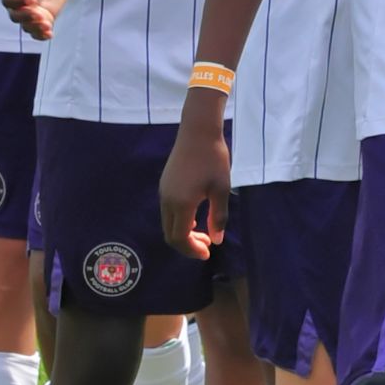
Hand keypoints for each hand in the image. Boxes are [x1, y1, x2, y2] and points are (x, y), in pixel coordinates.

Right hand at [1, 0, 70, 39]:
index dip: (18, 2)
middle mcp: (17, 2)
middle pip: (15, 16)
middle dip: (26, 17)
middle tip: (39, 13)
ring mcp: (30, 11)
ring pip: (26, 26)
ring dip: (35, 28)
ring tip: (46, 26)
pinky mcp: (43, 16)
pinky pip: (39, 30)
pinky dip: (42, 35)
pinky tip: (49, 34)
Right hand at [160, 93, 230, 259]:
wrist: (198, 131)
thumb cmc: (213, 159)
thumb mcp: (221, 189)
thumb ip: (219, 217)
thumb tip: (216, 240)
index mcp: (181, 204)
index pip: (180, 238)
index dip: (192, 251)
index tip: (207, 254)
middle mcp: (167, 200)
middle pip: (170, 234)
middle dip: (188, 245)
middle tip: (207, 245)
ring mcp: (163, 192)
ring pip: (168, 223)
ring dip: (183, 232)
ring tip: (204, 232)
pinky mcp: (164, 184)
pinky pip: (168, 211)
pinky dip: (180, 220)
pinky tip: (195, 216)